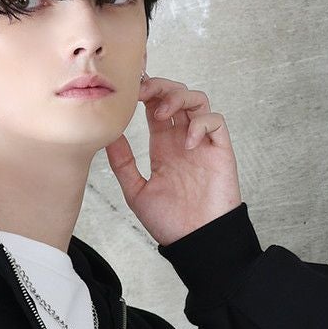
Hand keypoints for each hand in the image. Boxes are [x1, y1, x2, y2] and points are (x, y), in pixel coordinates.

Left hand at [103, 76, 243, 246]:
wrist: (194, 242)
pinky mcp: (220, 151)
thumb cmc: (169, 223)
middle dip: (159, 86)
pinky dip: (200, 123)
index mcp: (163, 147)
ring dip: (178, 97)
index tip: (127, 91)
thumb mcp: (136, 192)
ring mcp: (202, 143)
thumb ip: (123, 163)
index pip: (155, 106)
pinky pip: (215, 122)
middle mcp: (182, 140)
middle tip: (141, 92)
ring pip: (197, 100)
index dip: (144, 92)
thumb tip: (108, 136)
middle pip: (176, 94)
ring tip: (161, 114)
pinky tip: (186, 142)